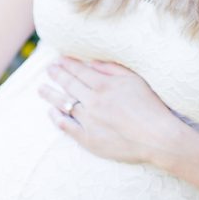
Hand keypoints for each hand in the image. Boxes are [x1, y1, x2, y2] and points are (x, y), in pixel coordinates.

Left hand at [37, 55, 181, 165]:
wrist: (157, 137)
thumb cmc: (151, 107)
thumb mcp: (135, 80)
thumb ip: (112, 69)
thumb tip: (91, 63)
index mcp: (104, 85)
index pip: (80, 71)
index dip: (67, 64)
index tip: (58, 60)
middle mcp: (93, 101)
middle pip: (69, 84)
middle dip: (56, 75)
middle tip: (48, 69)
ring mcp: (89, 121)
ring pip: (64, 104)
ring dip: (51, 94)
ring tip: (41, 89)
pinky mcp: (89, 139)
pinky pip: (67, 126)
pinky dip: (57, 118)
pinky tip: (51, 112)